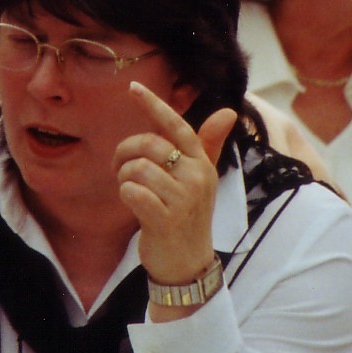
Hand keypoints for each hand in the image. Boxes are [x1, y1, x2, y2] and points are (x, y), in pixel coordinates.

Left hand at [114, 82, 236, 291]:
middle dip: (125, 153)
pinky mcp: (166, 220)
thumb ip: (208, 144)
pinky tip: (132, 204)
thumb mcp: (201, 179)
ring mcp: (183, 200)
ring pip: (137, 168)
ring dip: (124, 178)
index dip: (154, 105)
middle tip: (121, 168)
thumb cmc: (188, 215)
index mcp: (202, 163)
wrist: (187, 265)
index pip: (177, 126)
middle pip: (149, 145)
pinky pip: (132, 191)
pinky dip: (125, 194)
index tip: (132, 87)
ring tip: (130, 190)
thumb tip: (229, 111)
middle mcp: (197, 178)